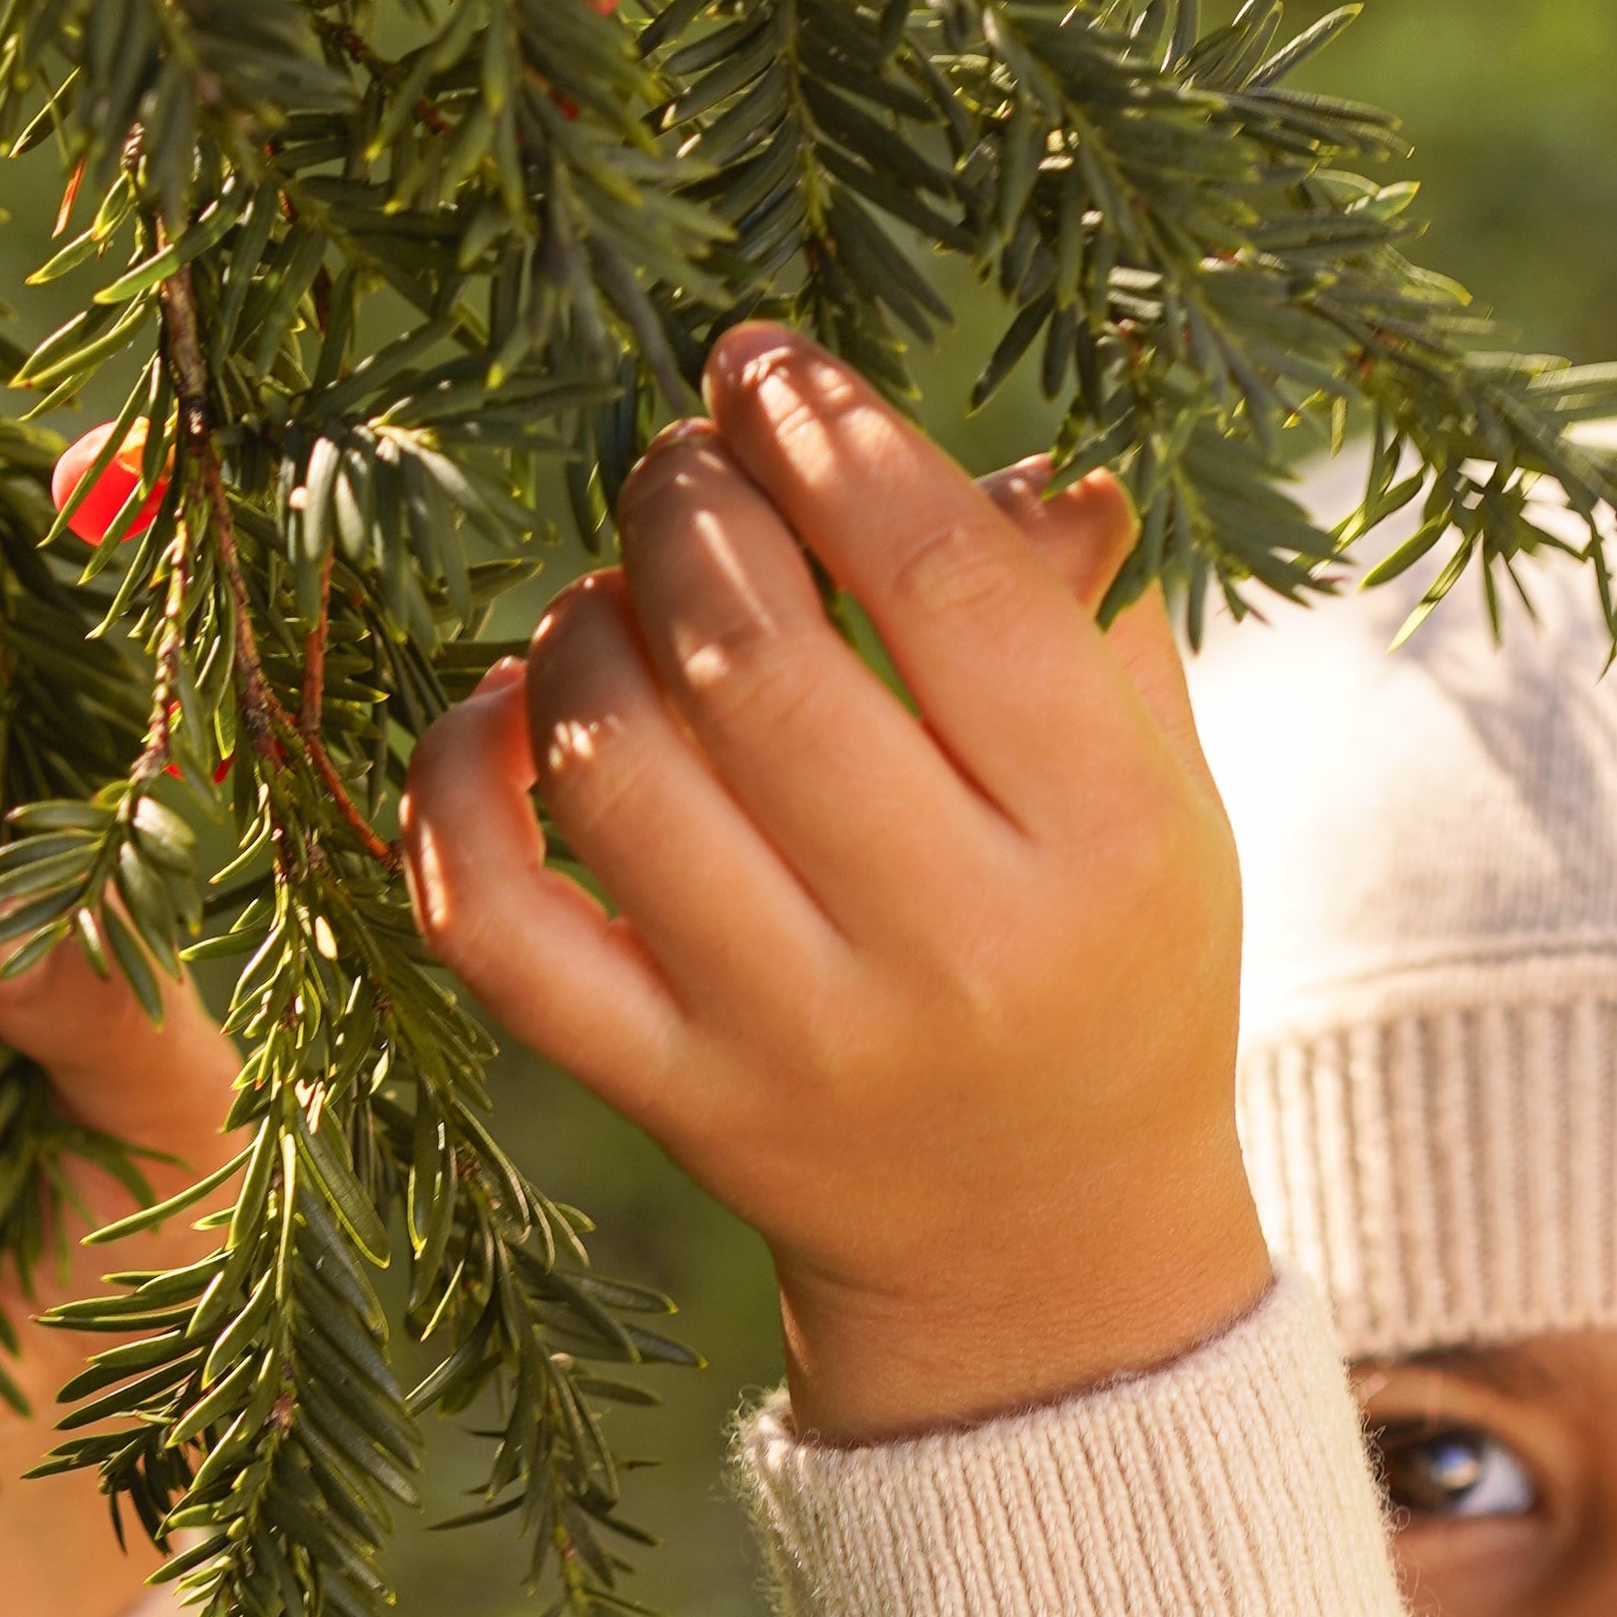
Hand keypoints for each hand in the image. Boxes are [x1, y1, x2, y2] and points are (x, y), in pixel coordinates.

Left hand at [402, 328, 1272, 1442]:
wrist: (1046, 1250)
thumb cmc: (1102, 962)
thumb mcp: (1158, 797)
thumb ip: (1089, 626)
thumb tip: (1018, 469)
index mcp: (1113, 849)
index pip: (949, 585)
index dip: (834, 439)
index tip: (767, 367)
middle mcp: (957, 956)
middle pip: (757, 663)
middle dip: (688, 513)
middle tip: (681, 471)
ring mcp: (796, 1046)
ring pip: (614, 770)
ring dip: (583, 630)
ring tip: (618, 600)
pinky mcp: (671, 1108)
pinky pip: (495, 924)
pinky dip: (458, 785)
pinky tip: (502, 715)